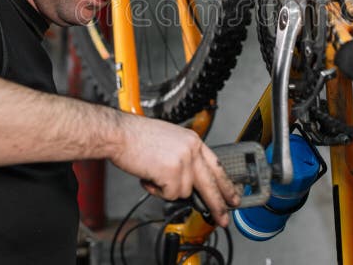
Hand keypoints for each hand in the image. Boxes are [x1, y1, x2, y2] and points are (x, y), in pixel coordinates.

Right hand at [110, 114, 240, 225]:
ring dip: (167, 189)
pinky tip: (149, 175)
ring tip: (153, 173)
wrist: (120, 133)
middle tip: (223, 218)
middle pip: (211, 184)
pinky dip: (157, 191)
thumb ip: (185, 156)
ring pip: (184, 192)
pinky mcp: (172, 173)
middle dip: (218, 205)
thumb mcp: (171, 139)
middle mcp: (192, 150)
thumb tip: (192, 179)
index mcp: (193, 140)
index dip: (225, 184)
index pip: (216, 165)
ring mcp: (184, 162)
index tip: (232, 197)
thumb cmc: (138, 136)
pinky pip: (170, 195)